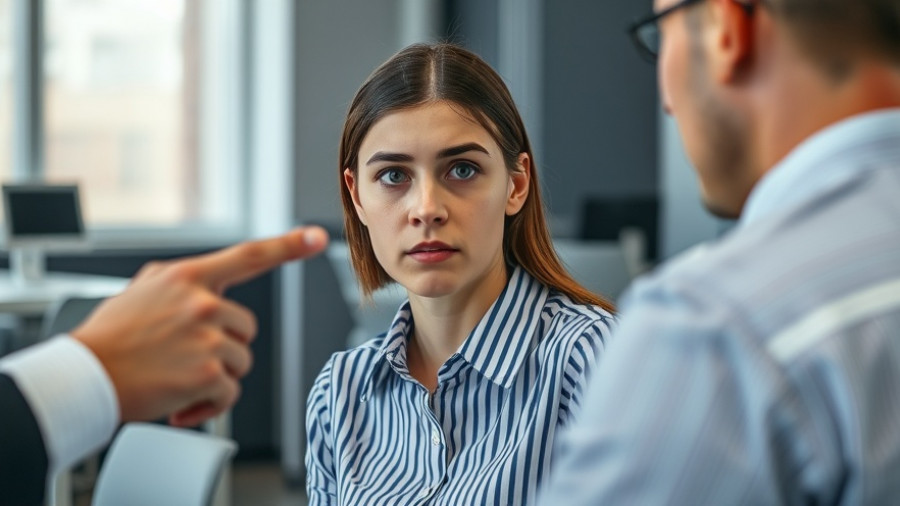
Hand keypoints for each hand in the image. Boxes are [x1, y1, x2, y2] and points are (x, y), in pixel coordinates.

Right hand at [70, 226, 328, 426]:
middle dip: (224, 346)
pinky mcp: (209, 373)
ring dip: (215, 376)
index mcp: (188, 277)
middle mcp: (203, 302)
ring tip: (177, 378)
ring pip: (241, 361)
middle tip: (185, 357)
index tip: (317, 239)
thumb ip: (179, 283)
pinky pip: (230, 393)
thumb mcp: (140, 291)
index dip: (287, 246)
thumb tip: (205, 282)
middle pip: (246, 328)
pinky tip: (180, 403)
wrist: (83, 378)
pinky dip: (208, 405)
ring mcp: (208, 337)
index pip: (248, 256)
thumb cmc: (109, 339)